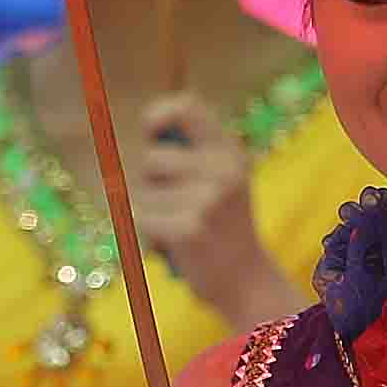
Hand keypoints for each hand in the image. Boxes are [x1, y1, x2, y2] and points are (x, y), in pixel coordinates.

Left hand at [134, 95, 266, 303]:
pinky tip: (172, 243)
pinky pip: (141, 217)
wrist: (246, 280)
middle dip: (148, 182)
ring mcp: (207, 199)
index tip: (150, 134)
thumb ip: (191, 152)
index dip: (158, 115)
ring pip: (142, 192)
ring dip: (148, 212)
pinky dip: (146, 233)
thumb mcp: (222, 180)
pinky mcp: (190, 228)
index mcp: (229, 151)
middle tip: (172, 205)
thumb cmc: (223, 228)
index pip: (186, 106)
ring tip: (177, 226)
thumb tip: (142, 134)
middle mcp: (222, 169)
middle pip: (152, 158)